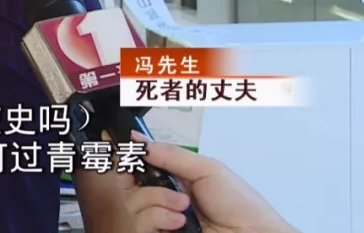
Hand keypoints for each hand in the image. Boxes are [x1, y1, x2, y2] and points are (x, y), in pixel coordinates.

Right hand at [120, 131, 295, 232]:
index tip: (124, 154)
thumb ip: (172, 155)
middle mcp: (164, 202)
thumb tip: (139, 140)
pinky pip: (141, 228)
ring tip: (182, 210)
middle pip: (130, 189)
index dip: (129, 162)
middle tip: (163, 186)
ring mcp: (162, 223)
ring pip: (133, 209)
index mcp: (175, 181)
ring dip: (156, 204)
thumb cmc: (240, 204)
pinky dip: (157, 221)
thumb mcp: (207, 170)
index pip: (140, 169)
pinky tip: (177, 224)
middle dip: (141, 183)